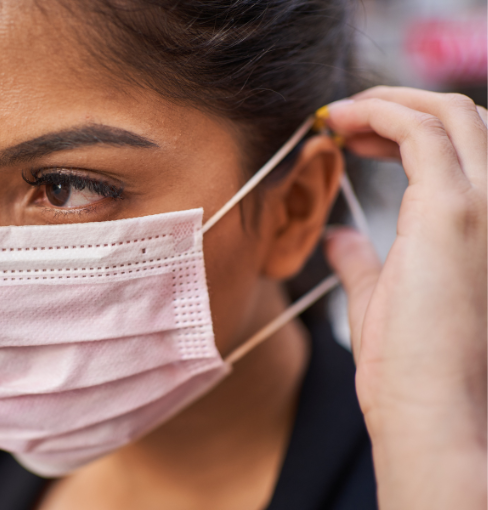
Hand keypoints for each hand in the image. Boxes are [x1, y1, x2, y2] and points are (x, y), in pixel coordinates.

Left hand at [323, 87, 486, 507]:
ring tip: (337, 117)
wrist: (432, 412)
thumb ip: (363, 263)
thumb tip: (338, 239)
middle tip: (343, 120)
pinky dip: (377, 113)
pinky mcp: (456, 209)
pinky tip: (336, 124)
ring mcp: (487, 203)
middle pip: (463, 117)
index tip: (353, 138)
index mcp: (486, 225)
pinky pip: (417, 130)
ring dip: (388, 102)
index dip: (407, 131)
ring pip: (448, 112)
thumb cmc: (410, 370)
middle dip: (400, 106)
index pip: (463, 149)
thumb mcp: (383, 300)